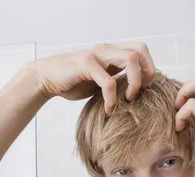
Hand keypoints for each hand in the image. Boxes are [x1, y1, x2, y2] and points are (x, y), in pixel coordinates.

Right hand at [32, 42, 155, 113]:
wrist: (47, 79)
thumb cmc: (75, 82)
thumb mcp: (101, 80)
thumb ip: (117, 79)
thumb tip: (138, 93)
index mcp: (112, 52)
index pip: (141, 50)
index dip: (147, 69)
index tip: (141, 89)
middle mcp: (106, 49)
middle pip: (140, 50)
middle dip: (146, 73)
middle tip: (137, 93)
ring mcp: (96, 55)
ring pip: (130, 59)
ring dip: (134, 82)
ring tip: (127, 100)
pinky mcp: (85, 64)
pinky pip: (108, 81)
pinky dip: (112, 98)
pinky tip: (108, 109)